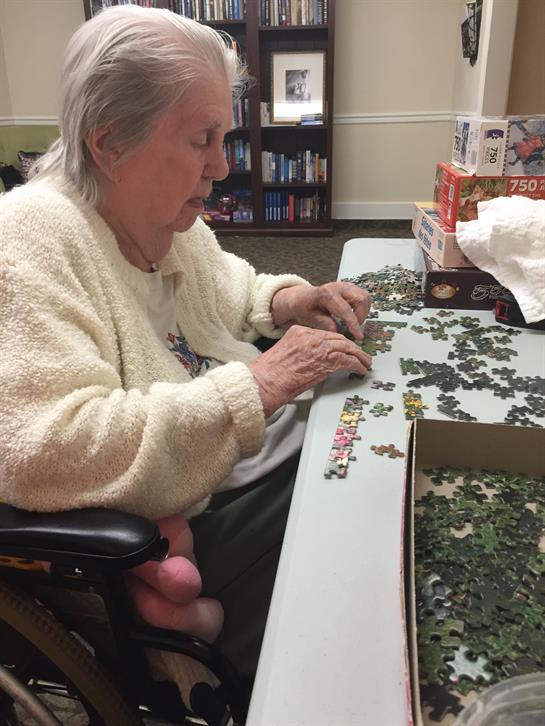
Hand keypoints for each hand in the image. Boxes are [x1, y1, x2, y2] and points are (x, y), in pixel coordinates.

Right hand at [248, 325, 371, 416]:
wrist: (266, 381)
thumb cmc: (270, 373)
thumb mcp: (285, 352)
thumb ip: (301, 350)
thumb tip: (314, 358)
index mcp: (299, 331)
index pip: (325, 334)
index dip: (337, 342)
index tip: (343, 347)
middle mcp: (311, 336)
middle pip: (338, 338)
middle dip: (351, 347)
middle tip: (360, 354)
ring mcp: (319, 347)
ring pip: (347, 347)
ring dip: (358, 356)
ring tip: (365, 362)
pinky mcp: (326, 361)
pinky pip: (348, 360)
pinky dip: (357, 365)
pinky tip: (360, 369)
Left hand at [271, 281, 370, 339]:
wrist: (303, 297)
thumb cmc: (305, 307)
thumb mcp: (310, 317)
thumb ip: (325, 323)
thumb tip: (338, 331)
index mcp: (327, 293)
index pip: (346, 310)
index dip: (354, 325)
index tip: (359, 336)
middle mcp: (338, 286)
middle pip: (361, 299)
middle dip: (361, 316)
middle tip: (353, 328)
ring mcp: (346, 285)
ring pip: (365, 297)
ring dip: (363, 312)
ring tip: (352, 321)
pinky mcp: (351, 287)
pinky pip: (364, 296)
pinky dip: (362, 308)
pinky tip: (352, 314)